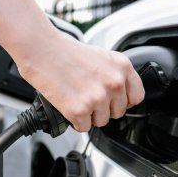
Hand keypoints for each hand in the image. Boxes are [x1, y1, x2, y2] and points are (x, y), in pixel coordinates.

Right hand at [18, 32, 144, 131]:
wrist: (41, 49)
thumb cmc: (65, 50)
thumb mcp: (101, 56)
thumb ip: (115, 75)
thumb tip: (119, 95)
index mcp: (122, 67)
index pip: (136, 97)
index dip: (122, 101)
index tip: (112, 100)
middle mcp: (114, 82)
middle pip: (118, 112)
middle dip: (102, 108)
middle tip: (86, 95)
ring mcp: (98, 97)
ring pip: (101, 121)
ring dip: (88, 115)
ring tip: (75, 97)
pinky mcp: (80, 109)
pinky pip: (83, 127)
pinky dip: (74, 120)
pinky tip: (67, 103)